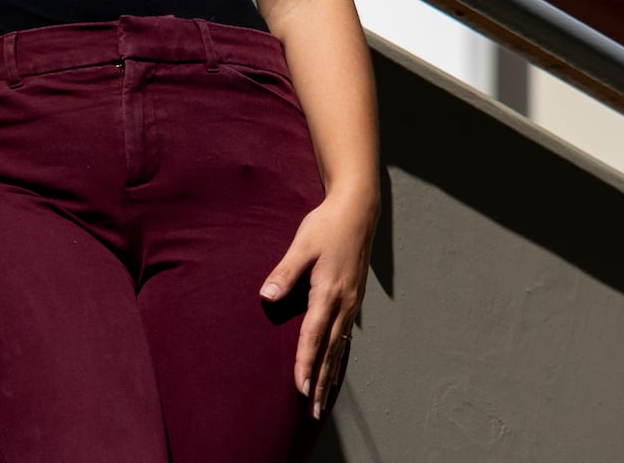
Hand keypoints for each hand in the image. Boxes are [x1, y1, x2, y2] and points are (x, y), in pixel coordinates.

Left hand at [260, 188, 374, 419]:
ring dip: (330, 375)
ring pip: (339, 348)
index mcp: (329, 293)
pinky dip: (339, 358)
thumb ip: (284, 272)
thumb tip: (266, 297)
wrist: (357, 212)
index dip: (306, 363)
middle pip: (330, 351)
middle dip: (321, 382)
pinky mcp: (352, 301)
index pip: (314, 336)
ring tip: (323, 401)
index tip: (300, 388)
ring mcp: (351, 304)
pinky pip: (345, 337)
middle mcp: (344, 304)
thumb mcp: (301, 245)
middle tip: (314, 412)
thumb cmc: (326, 227)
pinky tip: (335, 369)